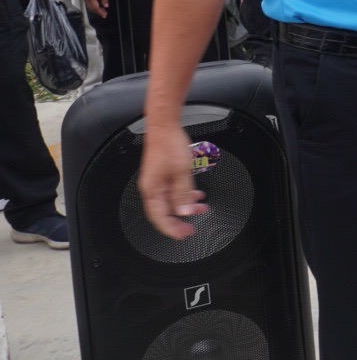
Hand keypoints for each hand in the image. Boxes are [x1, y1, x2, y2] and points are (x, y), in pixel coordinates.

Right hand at [138, 121, 209, 239]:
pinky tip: (195, 194)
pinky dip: (185, 194)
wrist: (164, 125)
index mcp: (152, 189)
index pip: (160, 217)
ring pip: (171, 200)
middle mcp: (152, 187)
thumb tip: (184, 210)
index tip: (183, 234)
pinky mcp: (163, 173)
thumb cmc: (169, 144)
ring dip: (185, 205)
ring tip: (200, 208)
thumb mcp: (181, 171)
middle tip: (192, 226)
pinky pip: (173, 190)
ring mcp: (157, 180)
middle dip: (180, 220)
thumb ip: (183, 193)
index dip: (171, 229)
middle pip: (165, 210)